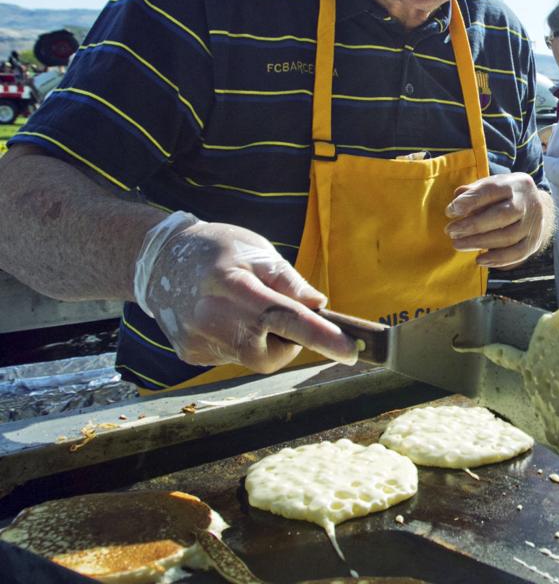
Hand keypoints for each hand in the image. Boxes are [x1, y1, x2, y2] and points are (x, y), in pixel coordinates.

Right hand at [140, 221, 356, 371]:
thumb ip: (289, 280)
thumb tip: (319, 306)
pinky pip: (232, 358)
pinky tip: (224, 319)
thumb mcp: (257, 250)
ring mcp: (197, 340)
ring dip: (262, 341)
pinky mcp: (190, 354)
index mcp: (233, 285)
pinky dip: (240, 343)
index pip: (283, 317)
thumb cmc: (217, 249)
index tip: (350, 350)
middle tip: (278, 314)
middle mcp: (211, 317)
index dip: (319, 336)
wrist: (158, 261)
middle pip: (270, 353)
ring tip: (244, 310)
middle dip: (286, 341)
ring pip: (252, 359)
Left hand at [445, 173, 554, 268]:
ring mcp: (534, 223)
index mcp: (515, 183)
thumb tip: (456, 203)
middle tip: (451, 231)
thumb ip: (472, 192)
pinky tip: (479, 260)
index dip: (470, 201)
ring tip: (457, 244)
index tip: (450, 211)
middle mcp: (528, 202)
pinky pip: (517, 253)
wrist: (533, 206)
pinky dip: (497, 259)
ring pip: (508, 237)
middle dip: (473, 225)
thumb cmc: (503, 196)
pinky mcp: (534, 241)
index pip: (492, 190)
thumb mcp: (490, 186)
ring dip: (480, 243)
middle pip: (502, 215)